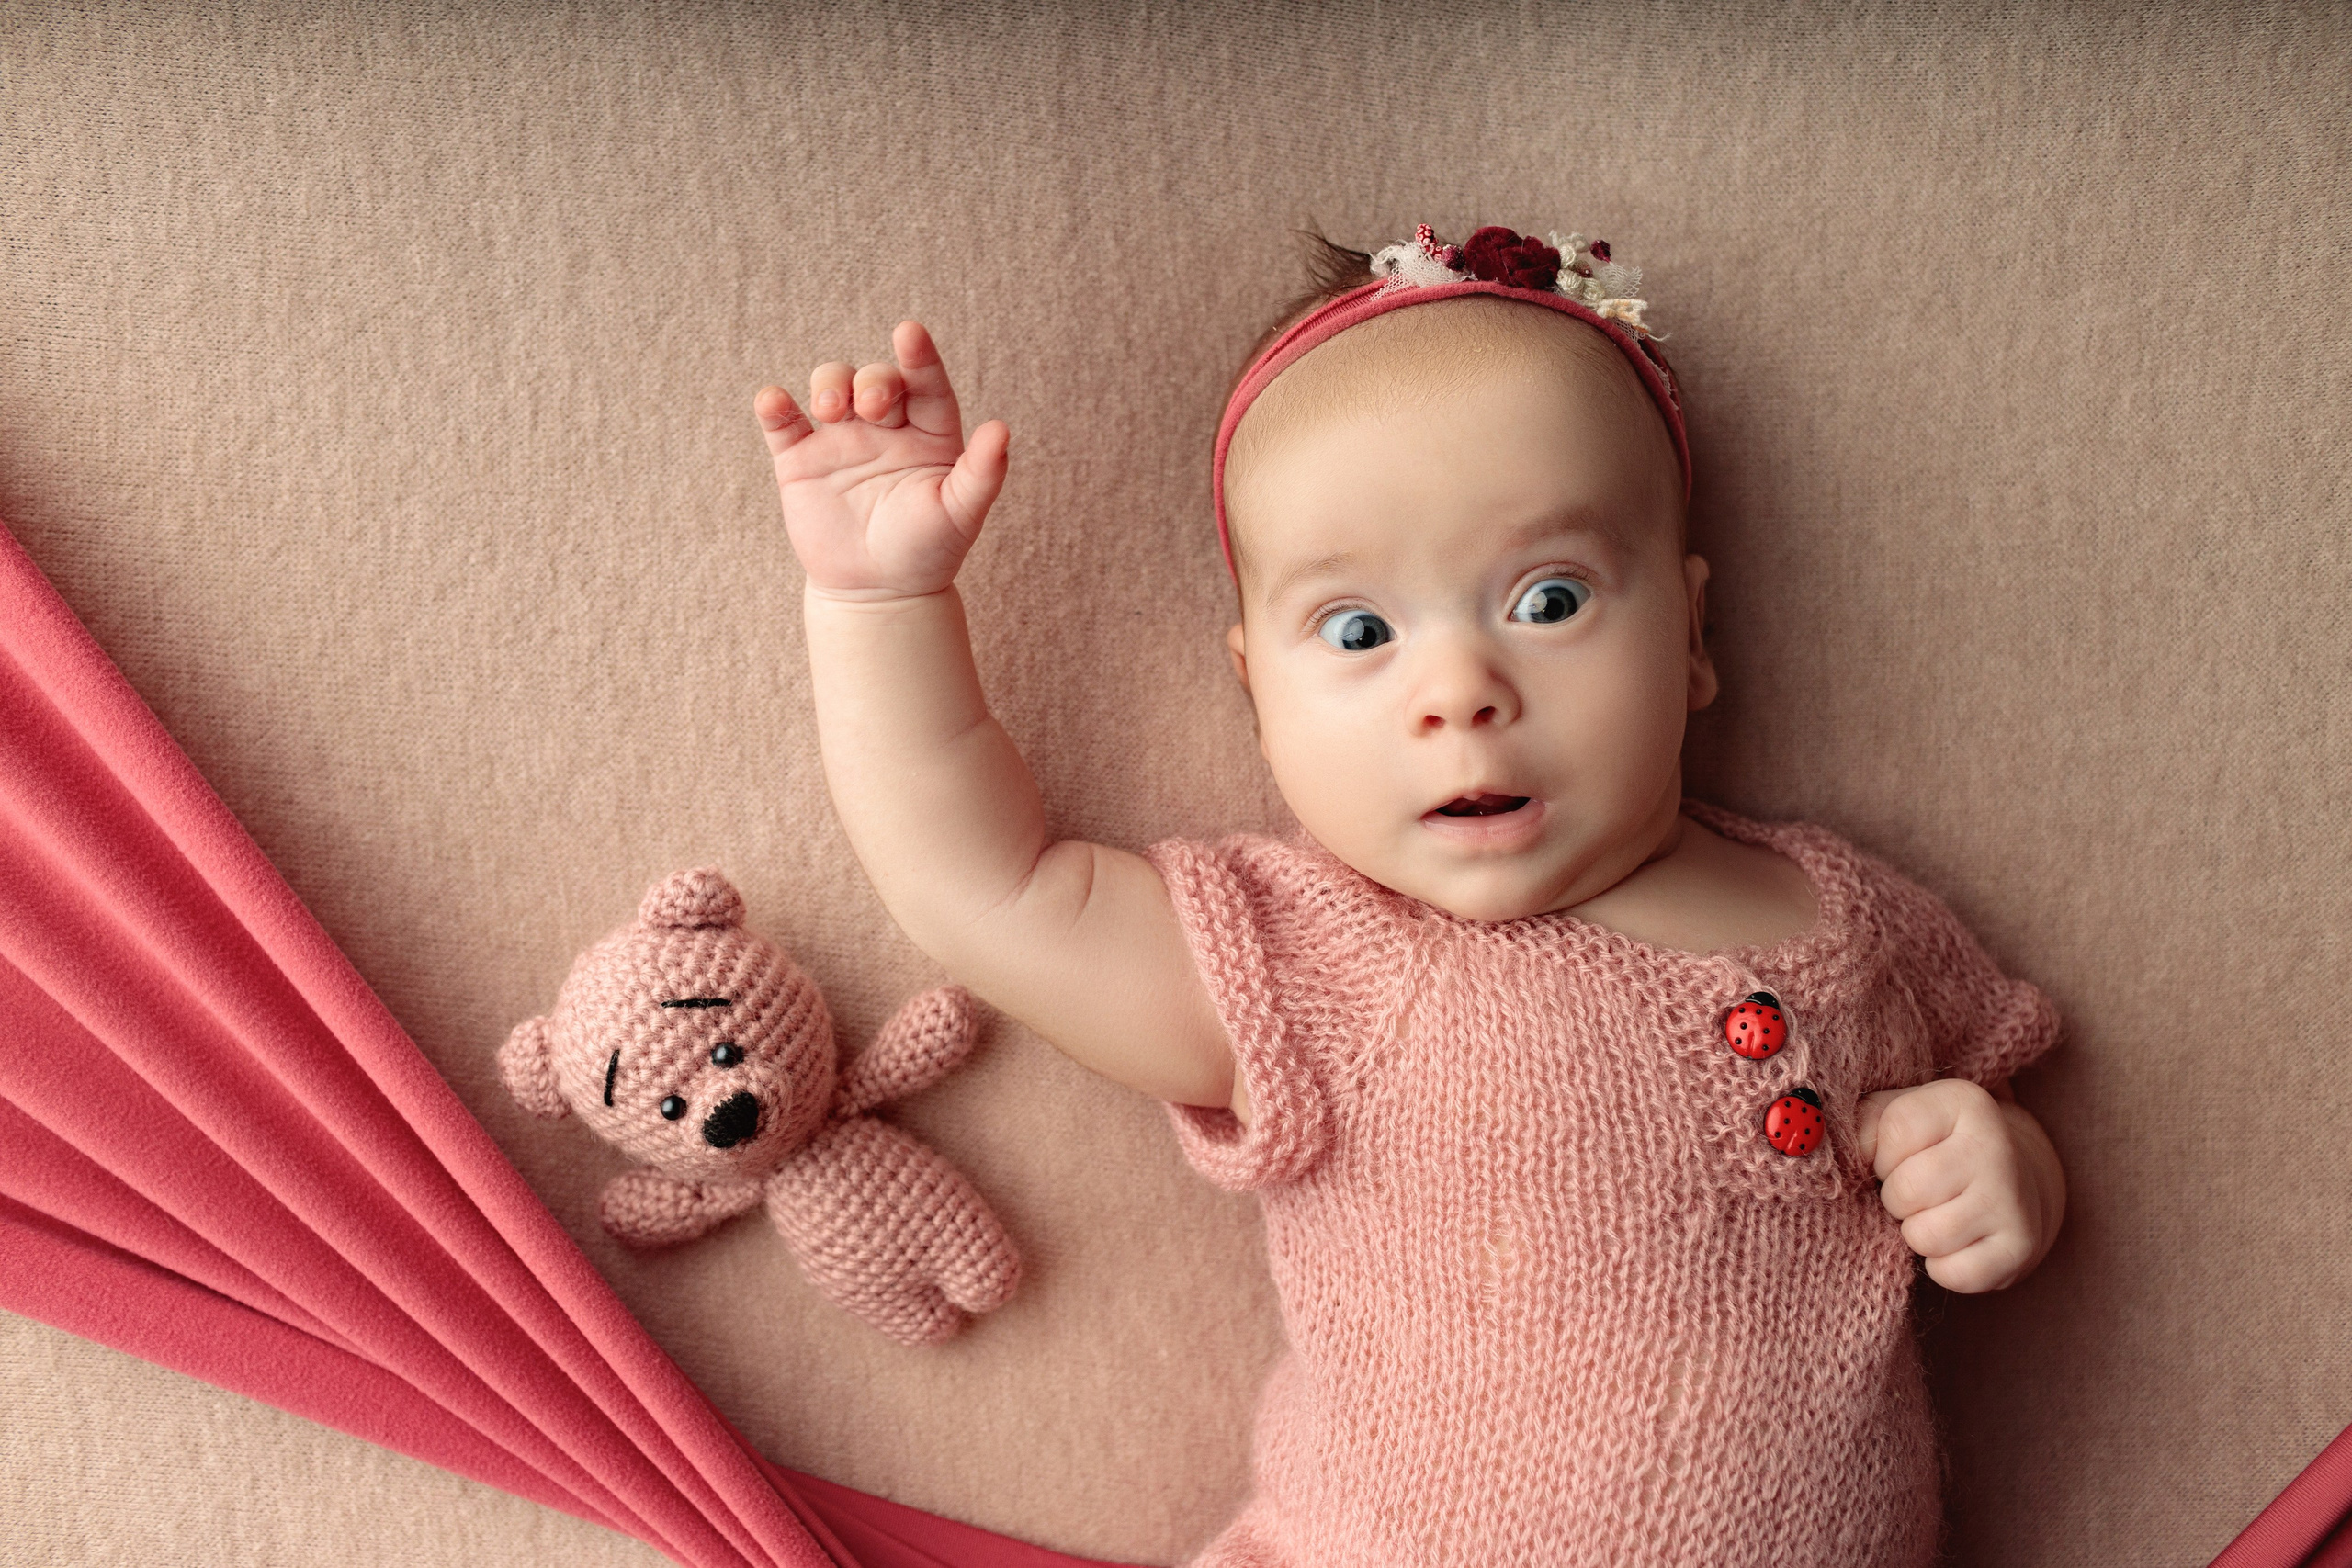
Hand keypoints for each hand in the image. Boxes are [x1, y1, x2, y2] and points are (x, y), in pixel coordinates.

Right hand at [755, 321, 1009, 598]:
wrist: (878, 593)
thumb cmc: (928, 551)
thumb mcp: (959, 514)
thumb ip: (981, 473)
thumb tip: (1001, 429)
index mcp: (930, 432)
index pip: (926, 384)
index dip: (919, 357)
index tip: (910, 334)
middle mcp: (886, 427)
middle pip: (876, 380)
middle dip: (872, 381)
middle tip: (871, 404)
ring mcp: (841, 439)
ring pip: (831, 386)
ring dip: (828, 384)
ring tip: (830, 409)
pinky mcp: (800, 460)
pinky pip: (783, 423)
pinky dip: (774, 407)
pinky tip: (774, 402)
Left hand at [1855, 1078, 2064, 1292]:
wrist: (2016, 1182)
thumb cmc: (1935, 1147)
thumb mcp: (1898, 1115)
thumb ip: (1859, 1123)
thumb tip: (1818, 1143)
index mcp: (1964, 1101)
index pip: (1893, 1132)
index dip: (1881, 1154)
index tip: (1899, 1156)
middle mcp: (1996, 1145)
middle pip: (1904, 1191)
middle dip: (1895, 1199)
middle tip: (1916, 1193)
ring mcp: (2013, 1199)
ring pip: (1925, 1236)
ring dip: (1916, 1233)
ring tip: (1934, 1214)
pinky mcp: (2020, 1247)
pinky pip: (1952, 1274)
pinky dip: (1941, 1266)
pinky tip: (1957, 1241)